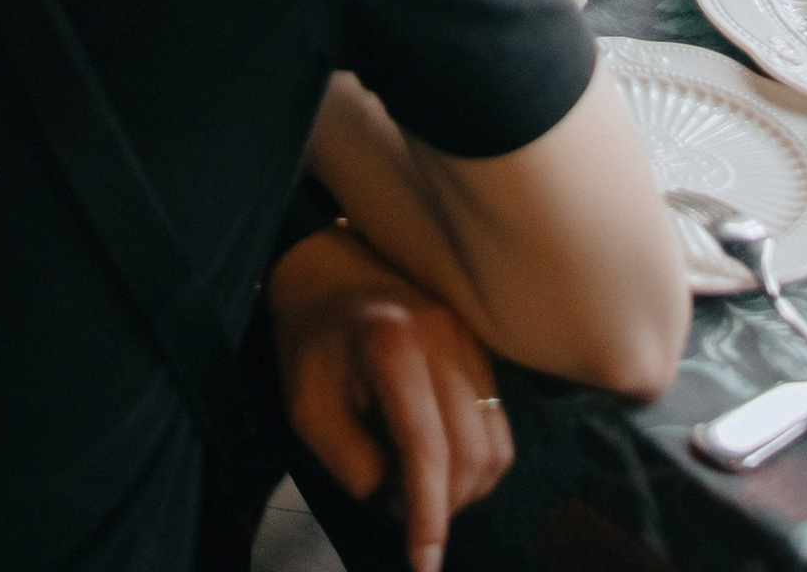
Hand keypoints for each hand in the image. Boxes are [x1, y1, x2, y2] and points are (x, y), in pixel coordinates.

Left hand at [270, 229, 513, 571]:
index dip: (429, 518)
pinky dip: (475, 460)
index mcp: (393, 347)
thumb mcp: (308, 409)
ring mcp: (470, 337)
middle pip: (472, 455)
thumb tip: (404, 506)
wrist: (325, 264)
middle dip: (444, 505)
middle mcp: (444, 337)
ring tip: (416, 484)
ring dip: (466, 488)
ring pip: (496, 445)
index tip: (423, 565)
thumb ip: (355, 466)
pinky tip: (437, 458)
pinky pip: (498, 423)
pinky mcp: (481, 346)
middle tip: (399, 509)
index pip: (428, 452)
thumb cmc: (310, 339)